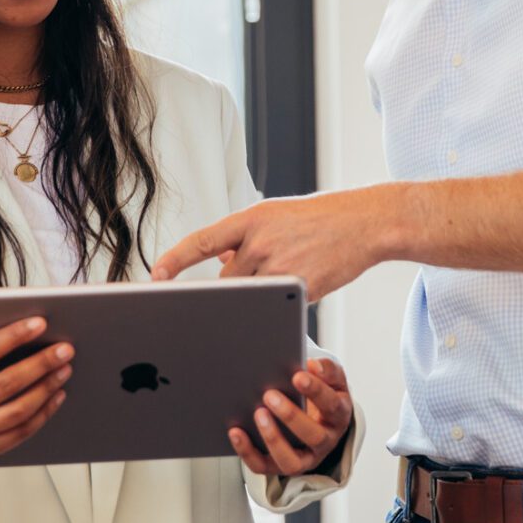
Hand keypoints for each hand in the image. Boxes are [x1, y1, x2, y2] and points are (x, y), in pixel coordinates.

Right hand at [0, 304, 73, 463]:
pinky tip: (57, 395)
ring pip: (18, 409)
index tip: (40, 323)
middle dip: (40, 364)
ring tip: (65, 369)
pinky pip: (21, 432)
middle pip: (7, 382)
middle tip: (65, 349)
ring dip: (47, 388)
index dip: (14, 336)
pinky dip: (43, 413)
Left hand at [149, 188, 399, 301]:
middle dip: (235, 288)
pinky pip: (278, 306)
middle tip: (252, 286)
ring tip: (289, 275)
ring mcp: (280, 265)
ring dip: (260, 297)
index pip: (201, 241)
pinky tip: (308, 279)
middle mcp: (260, 241)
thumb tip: (220, 257)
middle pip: (227, 281)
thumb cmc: (323, 219)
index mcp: (252, 219)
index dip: (175, 260)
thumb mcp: (278, 216)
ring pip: (251, 297)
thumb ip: (247, 237)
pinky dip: (284, 302)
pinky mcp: (300, 287)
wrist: (367, 222)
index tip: (155, 277)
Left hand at [227, 356, 353, 476]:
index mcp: (338, 416)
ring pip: (291, 461)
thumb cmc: (322, 396)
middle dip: (290, 416)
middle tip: (269, 394)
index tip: (297, 376)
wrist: (318, 420)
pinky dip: (247, 451)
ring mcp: (304, 459)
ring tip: (257, 413)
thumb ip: (327, 370)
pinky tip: (235, 431)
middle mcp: (325, 442)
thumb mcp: (332, 380)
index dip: (316, 391)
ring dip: (272, 438)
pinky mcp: (281, 467)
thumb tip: (313, 366)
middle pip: (313, 436)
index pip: (332, 405)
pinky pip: (263, 466)